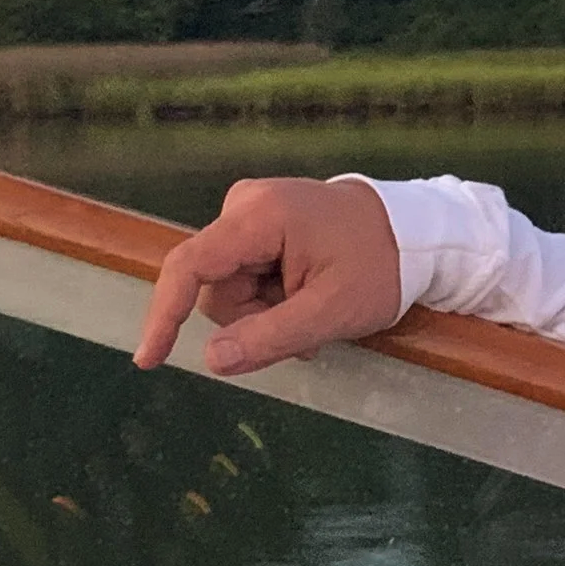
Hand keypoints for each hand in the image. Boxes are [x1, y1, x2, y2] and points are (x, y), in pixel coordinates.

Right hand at [132, 177, 403, 376]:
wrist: (416, 232)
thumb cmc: (381, 267)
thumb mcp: (332, 312)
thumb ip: (270, 337)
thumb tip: (211, 361)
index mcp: (261, 216)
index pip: (189, 267)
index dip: (163, 316)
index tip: (148, 361)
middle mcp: (245, 205)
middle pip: (216, 289)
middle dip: (254, 319)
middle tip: (308, 326)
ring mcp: (251, 212)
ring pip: (230, 289)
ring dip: (267, 312)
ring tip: (314, 309)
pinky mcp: (260, 224)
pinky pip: (245, 277)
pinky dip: (272, 299)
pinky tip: (306, 298)